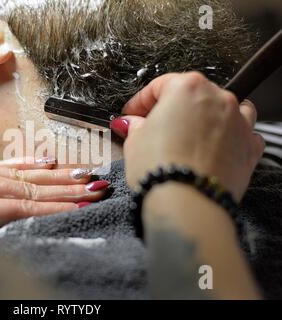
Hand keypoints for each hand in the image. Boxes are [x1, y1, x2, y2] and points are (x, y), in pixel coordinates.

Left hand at [0, 157, 108, 231]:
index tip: (86, 204)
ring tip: (83, 173)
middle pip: (30, 188)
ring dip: (56, 174)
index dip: (59, 207)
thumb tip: (34, 222)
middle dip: (67, 188)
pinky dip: (29, 162)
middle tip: (96, 186)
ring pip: (21, 174)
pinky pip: (3, 165)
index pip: (27, 207)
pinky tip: (50, 160)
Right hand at [112, 72, 264, 200]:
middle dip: (172, 109)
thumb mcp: (135, 142)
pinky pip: (242, 133)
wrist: (186, 203)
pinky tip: (213, 147)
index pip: (159, 86)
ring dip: (207, 116)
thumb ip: (136, 126)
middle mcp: (217, 99)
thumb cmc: (161, 169)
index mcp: (186, 88)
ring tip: (190, 132)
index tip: (132, 114)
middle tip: (153, 127)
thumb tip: (133, 123)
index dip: (140, 102)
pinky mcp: (249, 147)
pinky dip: (229, 136)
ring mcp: (238, 122)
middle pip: (192, 94)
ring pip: (224, 107)